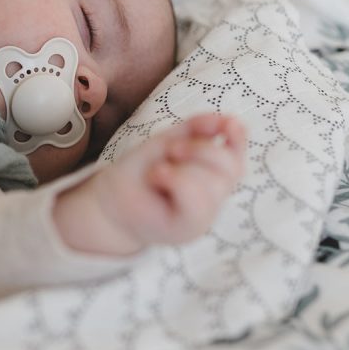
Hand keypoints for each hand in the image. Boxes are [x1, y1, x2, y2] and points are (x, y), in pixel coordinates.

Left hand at [53, 114, 246, 255]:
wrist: (109, 199)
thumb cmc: (141, 171)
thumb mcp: (169, 141)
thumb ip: (198, 130)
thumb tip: (230, 119)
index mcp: (213, 177)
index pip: (238, 158)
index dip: (239, 139)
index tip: (230, 123)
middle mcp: (214, 199)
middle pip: (231, 167)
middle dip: (201, 149)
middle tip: (171, 150)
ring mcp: (205, 217)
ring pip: (214, 182)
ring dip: (183, 166)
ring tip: (159, 169)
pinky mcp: (190, 229)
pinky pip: (197, 200)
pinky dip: (175, 179)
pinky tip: (157, 177)